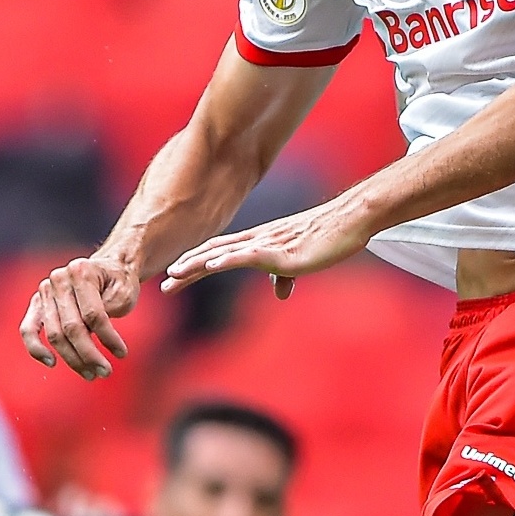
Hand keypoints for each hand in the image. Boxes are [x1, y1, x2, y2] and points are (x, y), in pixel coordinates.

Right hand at [21, 252, 139, 378]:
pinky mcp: (37, 304)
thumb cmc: (119, 282)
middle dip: (89, 355)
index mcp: (82, 270)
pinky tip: (51, 363)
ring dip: (72, 359)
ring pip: (54, 334)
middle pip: (71, 327)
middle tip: (105, 372)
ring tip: (90, 374)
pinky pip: (28, 329)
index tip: (121, 354)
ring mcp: (45, 291)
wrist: (109, 268)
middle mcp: (59, 279)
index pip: (93, 313)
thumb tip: (89, 337)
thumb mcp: (124, 293)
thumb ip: (107, 312)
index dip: (108, 338)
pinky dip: (36, 348)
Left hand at [163, 199, 371, 296]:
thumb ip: (286, 276)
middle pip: (214, 253)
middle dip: (187, 269)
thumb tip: (281, 295)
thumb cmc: (329, 238)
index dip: (195, 265)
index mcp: (260, 242)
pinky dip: (227, 260)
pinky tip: (210, 267)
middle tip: (163, 284)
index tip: (173, 279)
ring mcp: (268, 244)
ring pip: (225, 253)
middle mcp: (258, 239)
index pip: (219, 253)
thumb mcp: (301, 261)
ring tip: (175, 274)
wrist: (351, 220)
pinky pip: (249, 255)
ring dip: (198, 264)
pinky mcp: (281, 251)